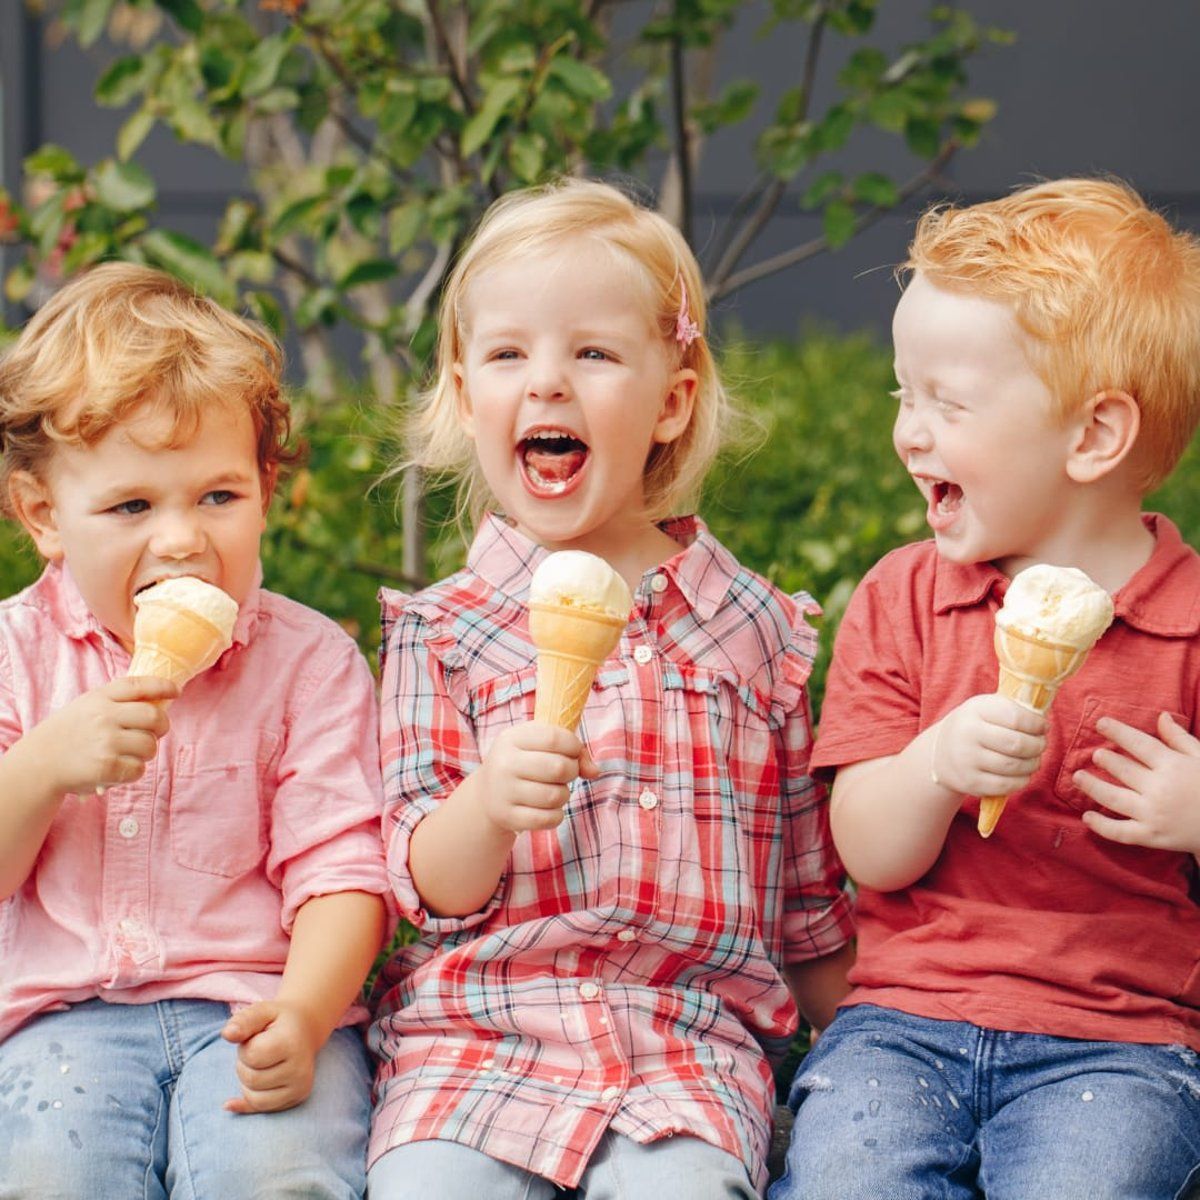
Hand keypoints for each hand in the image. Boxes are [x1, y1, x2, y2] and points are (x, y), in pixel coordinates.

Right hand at [27, 676, 177, 795]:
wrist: (38, 764)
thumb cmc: (69, 734)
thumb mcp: (87, 706)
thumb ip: (118, 702)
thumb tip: (159, 701)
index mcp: (100, 698)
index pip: (139, 685)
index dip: (162, 686)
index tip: (176, 692)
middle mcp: (104, 716)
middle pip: (155, 717)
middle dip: (161, 727)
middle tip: (154, 733)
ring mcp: (106, 742)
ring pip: (150, 746)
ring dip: (145, 752)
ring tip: (127, 754)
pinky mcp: (107, 767)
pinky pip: (139, 769)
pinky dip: (133, 771)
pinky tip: (118, 769)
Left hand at [221, 1000, 320, 1112]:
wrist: (305, 1029)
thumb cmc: (279, 1020)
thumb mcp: (262, 1011)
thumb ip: (243, 1021)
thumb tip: (227, 1034)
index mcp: (292, 1043)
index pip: (252, 1056)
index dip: (245, 1047)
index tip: (255, 1038)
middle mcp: (300, 1068)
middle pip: (251, 1079)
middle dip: (245, 1065)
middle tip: (258, 1050)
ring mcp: (300, 1086)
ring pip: (254, 1098)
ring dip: (248, 1082)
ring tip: (261, 1064)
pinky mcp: (297, 1098)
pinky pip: (261, 1109)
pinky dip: (244, 1104)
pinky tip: (231, 1102)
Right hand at [476, 722, 598, 833]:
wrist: (487, 794)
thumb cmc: (523, 762)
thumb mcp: (539, 745)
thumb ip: (573, 750)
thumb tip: (594, 771)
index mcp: (511, 739)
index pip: (554, 738)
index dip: (573, 746)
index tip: (573, 751)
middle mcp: (504, 764)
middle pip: (558, 768)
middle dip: (572, 771)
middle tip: (566, 773)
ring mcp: (503, 792)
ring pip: (555, 796)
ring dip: (564, 794)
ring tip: (555, 790)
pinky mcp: (508, 817)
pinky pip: (548, 819)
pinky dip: (556, 815)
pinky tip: (549, 808)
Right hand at [930, 693, 1046, 797]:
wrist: (940, 753)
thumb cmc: (974, 727)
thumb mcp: (985, 709)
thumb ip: (1012, 709)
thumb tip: (1043, 719)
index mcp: (975, 710)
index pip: (1016, 717)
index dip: (1036, 724)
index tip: (1043, 727)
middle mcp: (968, 734)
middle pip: (1017, 744)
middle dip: (1038, 746)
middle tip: (1041, 744)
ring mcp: (967, 760)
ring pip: (1014, 766)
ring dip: (1033, 763)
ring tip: (1033, 759)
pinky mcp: (970, 782)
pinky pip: (1007, 785)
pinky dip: (1022, 780)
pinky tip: (1022, 773)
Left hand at [1076, 713, 1199, 852]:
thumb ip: (1179, 739)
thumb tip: (1161, 717)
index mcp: (1173, 766)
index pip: (1139, 744)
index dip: (1118, 731)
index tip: (1100, 723)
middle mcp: (1160, 789)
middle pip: (1123, 770)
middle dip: (1105, 760)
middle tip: (1094, 755)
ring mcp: (1154, 814)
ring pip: (1114, 798)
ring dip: (1092, 787)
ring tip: (1077, 777)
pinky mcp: (1152, 836)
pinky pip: (1121, 832)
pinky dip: (1102, 826)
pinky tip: (1087, 817)